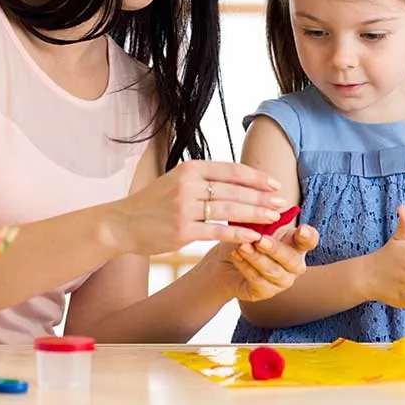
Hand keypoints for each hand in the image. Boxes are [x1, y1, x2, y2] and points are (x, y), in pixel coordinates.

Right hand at [113, 161, 284, 254]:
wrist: (122, 223)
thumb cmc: (154, 203)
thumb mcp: (177, 180)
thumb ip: (204, 179)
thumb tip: (239, 182)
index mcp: (190, 168)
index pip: (231, 170)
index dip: (256, 177)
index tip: (274, 184)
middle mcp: (188, 185)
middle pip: (234, 190)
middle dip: (262, 197)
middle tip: (282, 203)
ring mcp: (185, 208)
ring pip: (230, 210)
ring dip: (256, 214)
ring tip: (274, 218)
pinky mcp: (182, 231)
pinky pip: (217, 232)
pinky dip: (238, 234)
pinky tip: (255, 236)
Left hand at [216, 224, 319, 301]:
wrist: (225, 261)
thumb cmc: (245, 239)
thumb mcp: (254, 226)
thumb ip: (263, 220)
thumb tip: (267, 211)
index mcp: (296, 244)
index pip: (309, 240)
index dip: (308, 236)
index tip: (302, 230)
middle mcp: (294, 264)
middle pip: (291, 259)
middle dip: (275, 249)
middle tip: (260, 240)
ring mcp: (282, 280)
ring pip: (273, 271)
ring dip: (256, 258)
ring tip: (242, 246)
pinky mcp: (266, 292)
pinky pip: (257, 281)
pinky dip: (245, 267)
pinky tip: (236, 256)